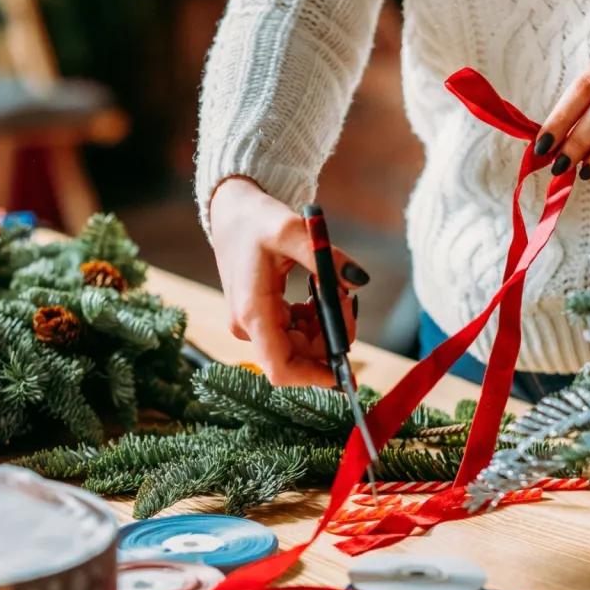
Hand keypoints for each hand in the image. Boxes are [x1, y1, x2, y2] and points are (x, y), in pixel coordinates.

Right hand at [209, 177, 366, 386]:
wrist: (230, 211)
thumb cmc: (255, 219)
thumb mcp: (292, 231)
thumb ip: (327, 258)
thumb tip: (359, 281)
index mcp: (252, 312)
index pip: (281, 368)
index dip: (314, 378)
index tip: (345, 371)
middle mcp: (248, 325)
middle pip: (299, 356)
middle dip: (330, 336)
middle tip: (347, 299)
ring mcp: (252, 323)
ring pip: (299, 345)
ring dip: (324, 325)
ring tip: (332, 289)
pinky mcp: (258, 316)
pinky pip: (293, 332)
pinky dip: (313, 319)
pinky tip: (317, 292)